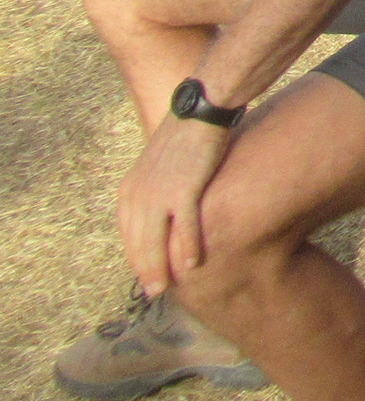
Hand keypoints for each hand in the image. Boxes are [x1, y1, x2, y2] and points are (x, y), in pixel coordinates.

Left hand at [119, 112, 231, 295]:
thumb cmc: (186, 135)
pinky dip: (188, 247)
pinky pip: (185, 227)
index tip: (145, 273)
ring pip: (156, 241)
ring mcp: (160, 194)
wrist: (201, 109)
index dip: (136, 257)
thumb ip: (156, 189)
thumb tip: (165, 210)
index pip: (128, 234)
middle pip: (138, 243)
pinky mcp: (184, 190)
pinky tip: (193, 263)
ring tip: (167, 286)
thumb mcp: (159, 164)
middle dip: (144, 269)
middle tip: (154, 291)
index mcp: (130, 190)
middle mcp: (139, 195)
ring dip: (161, 267)